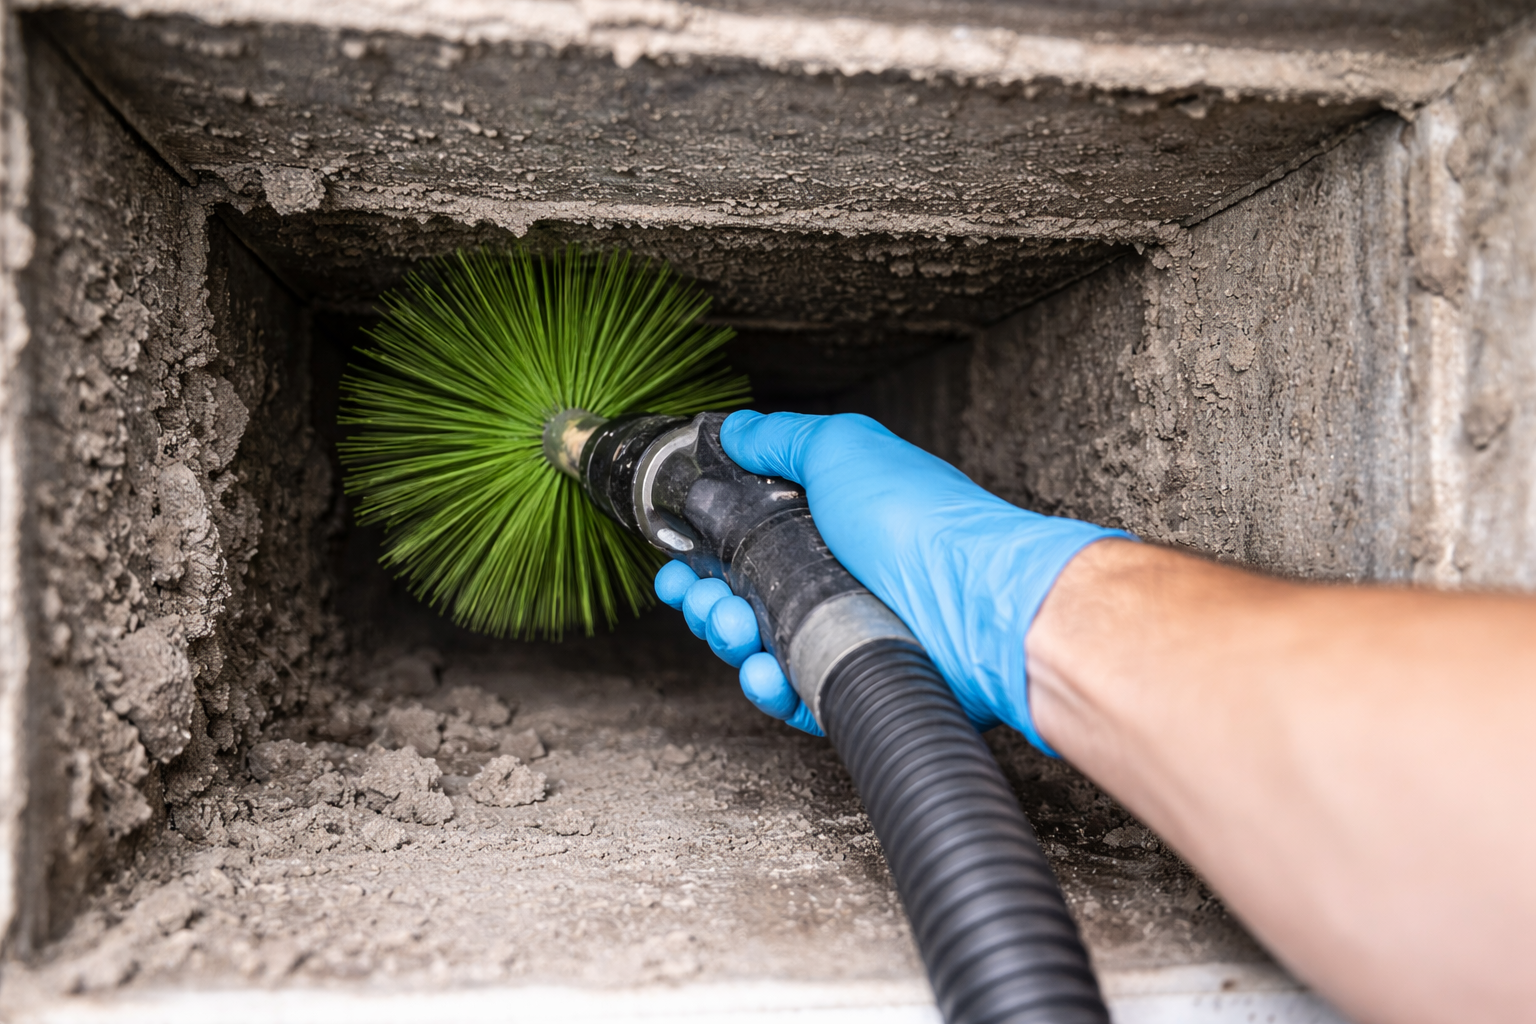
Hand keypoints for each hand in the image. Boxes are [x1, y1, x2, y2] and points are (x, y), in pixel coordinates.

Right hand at [658, 412, 1131, 750]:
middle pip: (739, 597)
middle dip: (703, 598)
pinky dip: (767, 685)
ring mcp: (841, 631)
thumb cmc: (916, 521)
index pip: (744, 541)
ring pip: (756, 646)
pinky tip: (765, 671)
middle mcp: (832, 576)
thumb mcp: (842, 449)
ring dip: (727, 638)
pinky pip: (791, 693)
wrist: (974, 600)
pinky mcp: (851, 680)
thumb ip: (780, 439)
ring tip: (733, 627)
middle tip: (696, 595)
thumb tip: (731, 429)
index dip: (700, 551)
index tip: (675, 558)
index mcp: (825, 523)